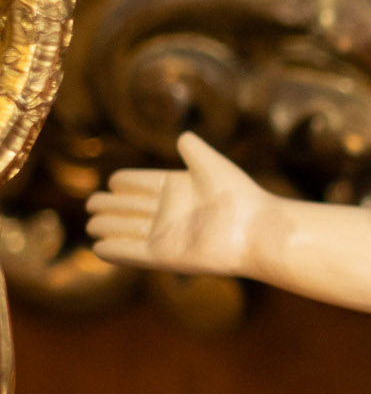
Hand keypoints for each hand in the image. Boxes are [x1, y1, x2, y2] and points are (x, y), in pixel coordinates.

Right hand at [87, 133, 266, 277]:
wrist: (255, 231)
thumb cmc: (239, 196)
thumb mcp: (212, 165)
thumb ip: (194, 150)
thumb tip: (182, 137)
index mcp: (179, 188)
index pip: (145, 184)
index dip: (128, 182)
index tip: (112, 181)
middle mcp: (171, 212)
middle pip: (132, 208)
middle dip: (110, 205)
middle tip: (91, 203)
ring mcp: (166, 235)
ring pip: (128, 230)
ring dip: (108, 226)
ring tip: (91, 223)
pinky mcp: (165, 257)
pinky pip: (133, 253)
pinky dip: (115, 250)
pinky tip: (98, 247)